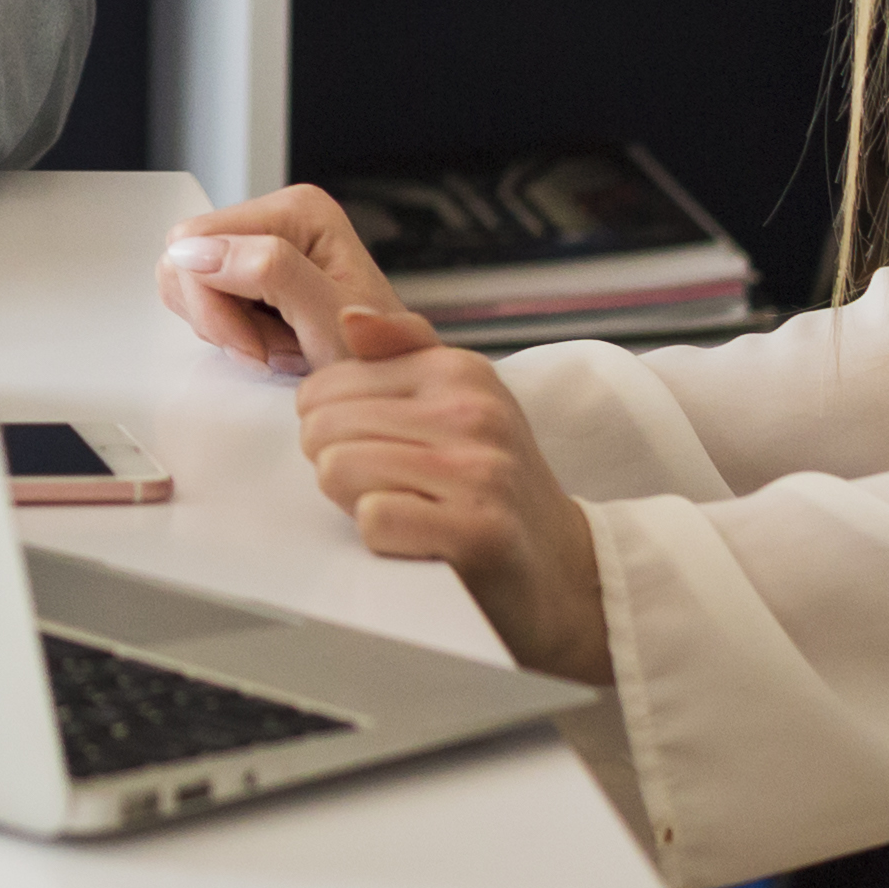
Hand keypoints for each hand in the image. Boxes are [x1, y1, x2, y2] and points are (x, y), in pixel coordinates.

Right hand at [158, 184, 410, 377]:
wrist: (386, 383)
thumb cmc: (375, 353)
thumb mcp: (328, 319)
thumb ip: (270, 271)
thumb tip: (196, 249)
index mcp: (297, 209)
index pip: (197, 241)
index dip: (214, 302)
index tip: (255, 345)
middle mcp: (275, 217)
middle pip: (186, 261)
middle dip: (220, 319)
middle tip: (269, 349)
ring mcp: (258, 245)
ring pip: (188, 284)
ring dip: (225, 329)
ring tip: (277, 347)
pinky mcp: (247, 273)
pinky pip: (201, 301)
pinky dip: (227, 333)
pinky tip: (268, 344)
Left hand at [294, 309, 609, 682]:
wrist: (565, 570)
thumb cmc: (494, 486)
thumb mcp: (462, 402)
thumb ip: (404, 352)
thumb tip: (349, 318)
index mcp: (460, 371)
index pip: (325, 387)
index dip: (331, 431)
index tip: (373, 453)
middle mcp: (473, 410)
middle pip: (323, 429)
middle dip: (335, 467)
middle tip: (386, 490)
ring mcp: (479, 470)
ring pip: (339, 468)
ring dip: (355, 503)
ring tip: (404, 512)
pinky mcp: (478, 531)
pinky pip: (373, 519)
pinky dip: (381, 540)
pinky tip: (418, 541)